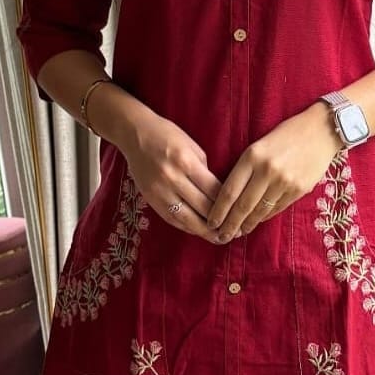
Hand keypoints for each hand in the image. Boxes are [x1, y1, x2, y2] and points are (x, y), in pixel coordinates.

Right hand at [116, 106, 223, 242]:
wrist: (134, 135)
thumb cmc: (167, 135)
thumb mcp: (192, 146)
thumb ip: (204, 170)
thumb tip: (218, 194)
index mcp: (186, 162)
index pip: (213, 190)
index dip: (228, 205)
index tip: (239, 213)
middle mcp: (172, 179)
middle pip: (202, 208)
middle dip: (220, 222)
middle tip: (234, 232)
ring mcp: (159, 191)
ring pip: (186, 219)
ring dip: (204, 231)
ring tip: (218, 239)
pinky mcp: (150, 199)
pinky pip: (171, 219)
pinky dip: (186, 227)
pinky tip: (198, 231)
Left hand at [208, 104, 342, 241]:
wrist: (321, 130)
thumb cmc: (286, 135)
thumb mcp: (259, 145)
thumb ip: (245, 168)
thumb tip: (230, 197)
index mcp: (252, 156)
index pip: (229, 191)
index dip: (218, 211)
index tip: (211, 222)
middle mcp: (267, 170)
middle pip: (242, 206)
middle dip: (230, 225)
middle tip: (221, 237)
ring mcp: (285, 182)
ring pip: (260, 211)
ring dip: (247, 225)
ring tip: (237, 233)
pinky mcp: (299, 189)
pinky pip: (277, 209)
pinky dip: (264, 218)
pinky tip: (256, 222)